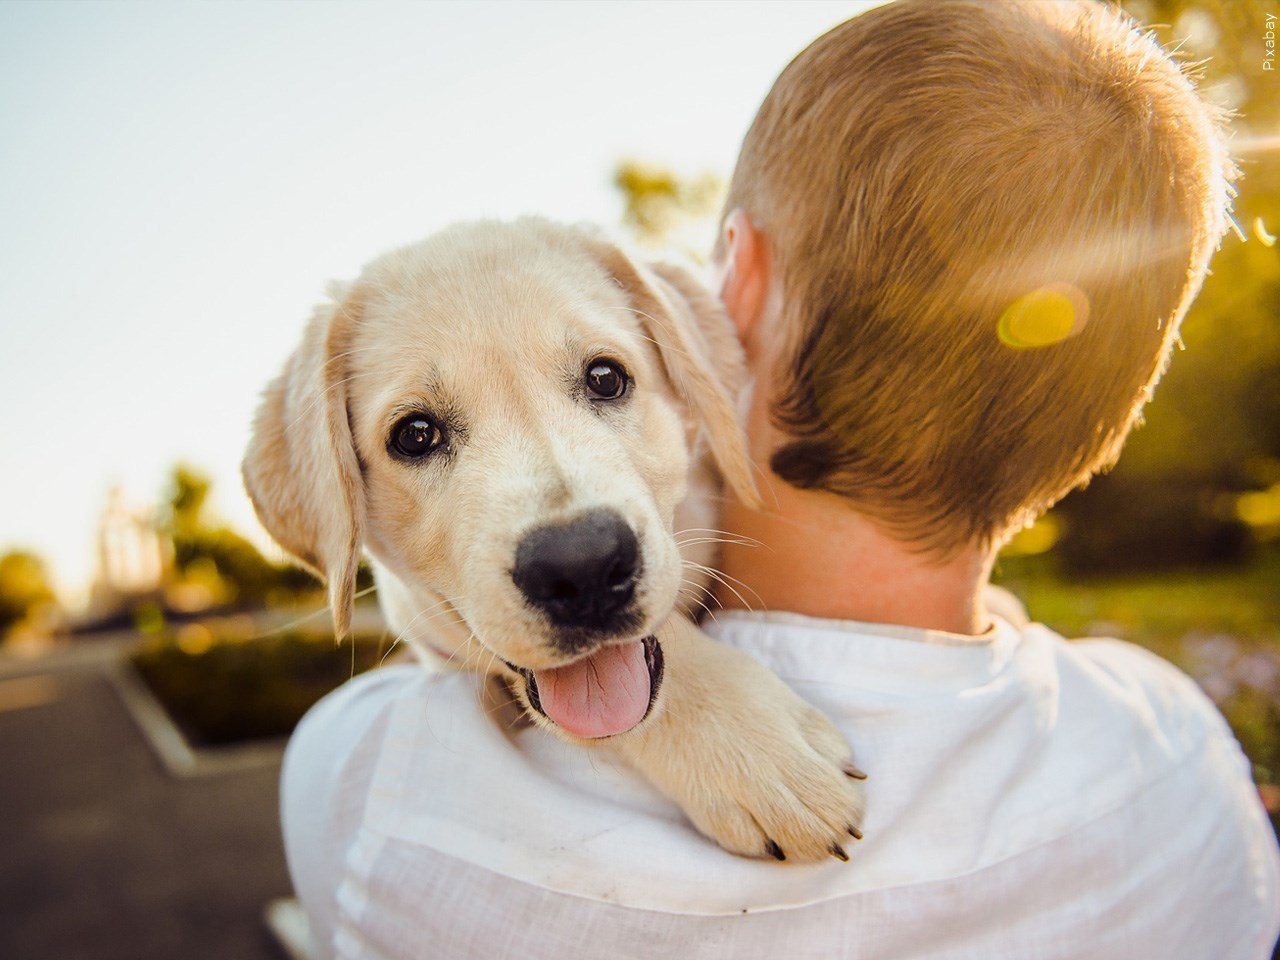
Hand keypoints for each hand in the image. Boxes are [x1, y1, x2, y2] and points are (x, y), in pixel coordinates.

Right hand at [610, 614, 866, 862]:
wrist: (653, 678)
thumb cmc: (720, 679)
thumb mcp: (782, 696)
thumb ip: (817, 734)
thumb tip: (851, 773)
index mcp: (790, 738)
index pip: (838, 794)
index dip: (850, 808)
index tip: (847, 804)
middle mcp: (765, 771)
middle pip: (818, 825)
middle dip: (832, 834)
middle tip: (832, 831)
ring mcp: (732, 792)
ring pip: (786, 842)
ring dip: (803, 847)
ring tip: (803, 840)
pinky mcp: (701, 805)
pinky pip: (742, 844)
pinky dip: (761, 846)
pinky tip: (766, 839)